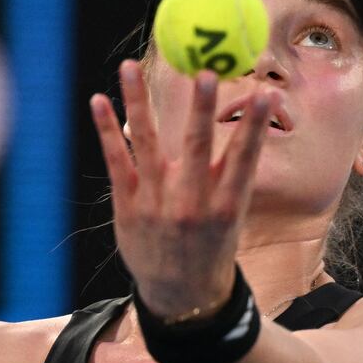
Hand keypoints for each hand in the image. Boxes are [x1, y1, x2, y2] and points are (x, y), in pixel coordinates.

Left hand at [89, 59, 278, 318]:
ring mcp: (155, 203)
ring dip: (138, 101)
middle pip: (197, 146)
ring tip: (129, 67)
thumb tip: (247, 124)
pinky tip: (99, 101)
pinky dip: (107, 129)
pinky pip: (116, 160)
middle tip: (207, 72)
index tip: (264, 94)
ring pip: (147, 143)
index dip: (254, 126)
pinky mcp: (127, 205)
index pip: (243, 158)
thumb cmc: (210, 245)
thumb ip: (232, 173)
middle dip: (202, 109)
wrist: (180, 295)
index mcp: (225, 206)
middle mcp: (190, 203)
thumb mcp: (232, 217)